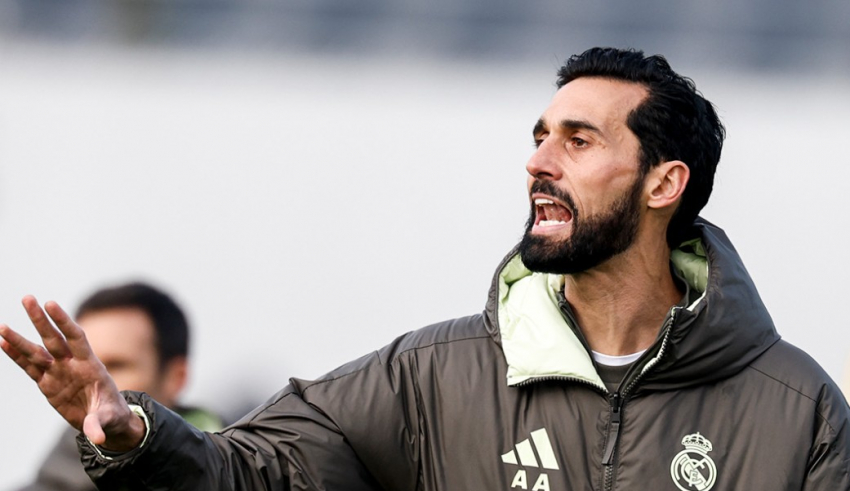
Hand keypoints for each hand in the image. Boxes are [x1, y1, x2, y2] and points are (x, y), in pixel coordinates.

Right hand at [0, 296, 144, 451]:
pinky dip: (16, 357)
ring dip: (20, 339)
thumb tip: (97, 437)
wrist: (105, 421)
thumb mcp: (108, 419)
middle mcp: (71, 364)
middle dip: (40, 320)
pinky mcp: (47, 384)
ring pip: (36, 352)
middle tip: (27, 298)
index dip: (64, 321)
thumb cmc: (112, 414)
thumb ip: (100, 424)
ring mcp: (58, 372)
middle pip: (53, 338)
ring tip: (2, 326)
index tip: (51, 304)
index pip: (76, 337)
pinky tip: (2, 343)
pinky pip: (29, 368)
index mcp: (90, 365)